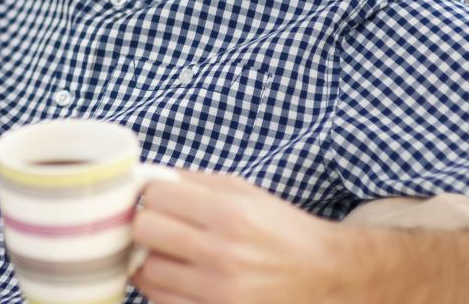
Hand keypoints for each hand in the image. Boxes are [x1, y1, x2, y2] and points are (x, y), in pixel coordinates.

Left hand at [131, 169, 344, 303]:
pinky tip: (180, 277)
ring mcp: (219, 292)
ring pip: (146, 270)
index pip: (155, 196)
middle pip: (143, 230)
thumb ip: (192, 181)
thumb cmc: (279, 228)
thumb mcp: (243, 191)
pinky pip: (162, 301)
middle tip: (161, 226)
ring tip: (170, 254)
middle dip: (147, 224)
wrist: (325, 274)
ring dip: (151, 259)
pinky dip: (163, 288)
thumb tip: (143, 177)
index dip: (154, 195)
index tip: (163, 200)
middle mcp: (223, 253)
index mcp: (229, 214)